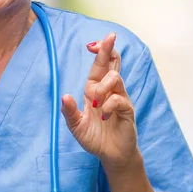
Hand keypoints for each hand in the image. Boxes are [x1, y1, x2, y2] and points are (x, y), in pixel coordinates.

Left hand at [61, 33, 139, 168]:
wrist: (111, 155)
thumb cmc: (95, 138)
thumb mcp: (76, 126)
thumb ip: (69, 112)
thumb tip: (65, 96)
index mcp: (95, 89)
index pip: (100, 65)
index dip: (99, 51)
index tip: (92, 44)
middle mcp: (108, 90)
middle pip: (112, 63)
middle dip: (110, 49)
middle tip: (110, 37)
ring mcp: (120, 98)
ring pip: (115, 78)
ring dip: (102, 88)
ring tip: (96, 104)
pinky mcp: (127, 110)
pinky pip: (119, 99)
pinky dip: (109, 106)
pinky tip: (104, 117)